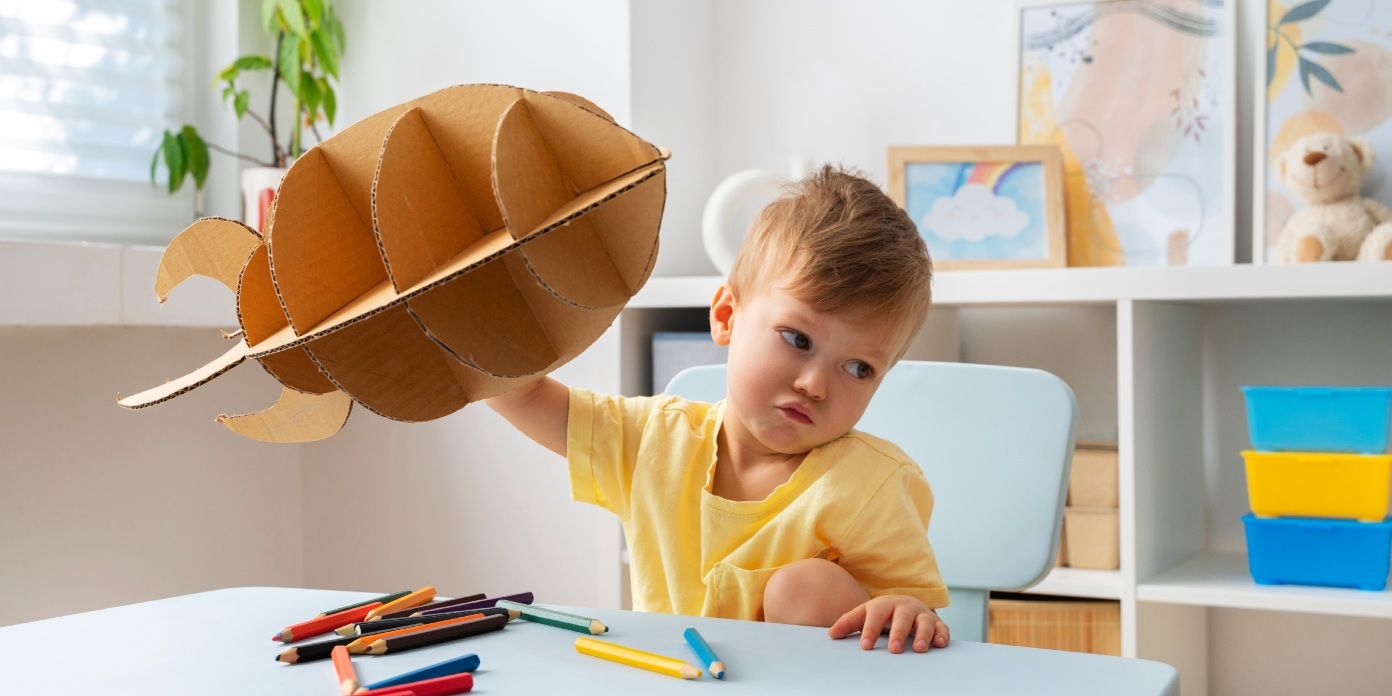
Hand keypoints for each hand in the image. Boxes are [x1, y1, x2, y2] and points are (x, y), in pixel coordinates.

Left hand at [827, 594, 948, 653]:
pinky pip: (942, 628)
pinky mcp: (936, 622)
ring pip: (924, 622)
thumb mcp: (864, 614)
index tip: (865, 646)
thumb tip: (831, 635)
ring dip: (923, 635)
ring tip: (919, 648)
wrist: (906, 602)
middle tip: (894, 649)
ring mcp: (921, 614)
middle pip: (902, 618)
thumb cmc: (882, 612)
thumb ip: (848, 623)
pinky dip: (942, 635)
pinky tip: (939, 644)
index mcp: (884, 605)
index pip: (876, 616)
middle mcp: (904, 607)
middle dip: (899, 633)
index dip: (870, 630)